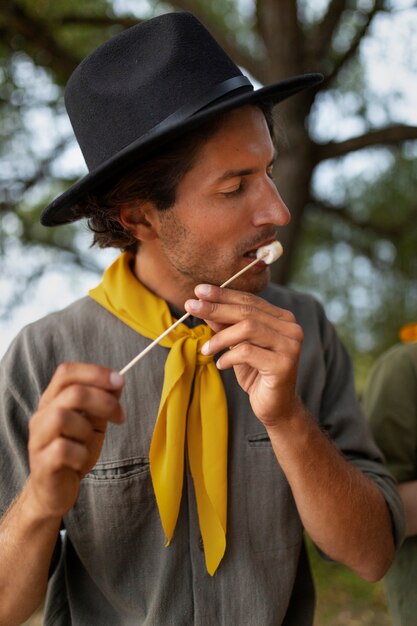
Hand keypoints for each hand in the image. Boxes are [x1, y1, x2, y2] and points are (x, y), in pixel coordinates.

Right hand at [27, 362, 124, 519]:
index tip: (119, 381)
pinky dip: (80, 453)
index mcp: (53, 401)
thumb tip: (118, 381)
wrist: (55, 491)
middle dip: (104, 401)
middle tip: (120, 416)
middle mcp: (41, 415)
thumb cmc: (74, 452)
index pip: (67, 372)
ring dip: (87, 429)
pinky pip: (62, 449)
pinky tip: (81, 460)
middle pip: (72, 392)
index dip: (95, 372)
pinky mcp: (41, 463)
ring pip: (62, 416)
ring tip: (90, 443)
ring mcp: (38, 439)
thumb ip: (102, 403)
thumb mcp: (93, 424)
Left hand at [185, 284, 303, 427]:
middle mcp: (291, 328)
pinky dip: (228, 357)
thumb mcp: (236, 345)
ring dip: (220, 337)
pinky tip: (221, 364)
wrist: (275, 407)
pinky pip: (248, 352)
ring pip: (248, 328)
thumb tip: (203, 304)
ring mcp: (290, 346)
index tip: (198, 291)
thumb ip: (225, 325)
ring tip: (206, 349)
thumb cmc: (256, 374)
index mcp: (282, 319)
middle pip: (247, 311)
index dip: (223, 294)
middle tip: (191, 306)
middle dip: (216, 307)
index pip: (249, 300)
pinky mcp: (283, 364)